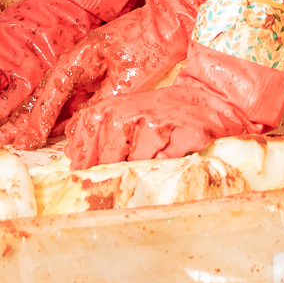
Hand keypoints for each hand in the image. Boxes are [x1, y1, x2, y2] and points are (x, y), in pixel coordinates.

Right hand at [0, 0, 194, 147]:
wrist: (171, 23)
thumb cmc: (150, 44)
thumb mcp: (128, 78)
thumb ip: (101, 103)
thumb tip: (76, 127)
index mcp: (81, 56)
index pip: (54, 88)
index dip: (40, 115)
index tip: (30, 136)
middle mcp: (78, 61)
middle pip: (49, 92)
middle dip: (33, 118)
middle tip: (17, 141)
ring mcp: (87, 67)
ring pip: (60, 97)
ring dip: (44, 117)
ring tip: (26, 139)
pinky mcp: (98, 75)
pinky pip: (76, 97)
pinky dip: (64, 114)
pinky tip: (55, 131)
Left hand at [60, 43, 283, 166]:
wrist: (211, 100)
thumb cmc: (167, 112)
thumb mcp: (132, 111)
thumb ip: (104, 128)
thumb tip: (72, 156)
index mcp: (118, 106)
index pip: (89, 128)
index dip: (82, 153)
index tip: (79, 171)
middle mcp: (136, 113)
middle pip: (110, 152)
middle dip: (110, 168)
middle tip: (113, 182)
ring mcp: (161, 125)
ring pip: (138, 160)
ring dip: (140, 168)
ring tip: (149, 164)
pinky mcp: (186, 135)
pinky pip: (167, 162)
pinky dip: (166, 165)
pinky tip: (170, 159)